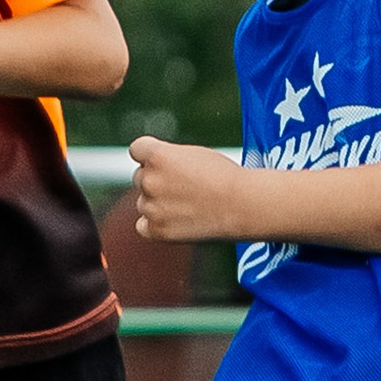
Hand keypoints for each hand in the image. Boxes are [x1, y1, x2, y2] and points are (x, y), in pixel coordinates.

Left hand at [129, 134, 254, 246]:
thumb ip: (167, 158)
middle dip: (157, 181)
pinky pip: (143, 225)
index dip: (150, 156)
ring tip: (189, 204)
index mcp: (157, 155)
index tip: (164, 163)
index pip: (137, 150)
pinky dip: (155, 224)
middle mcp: (149, 180)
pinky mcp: (156, 230)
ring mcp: (151, 206)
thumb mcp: (193, 154)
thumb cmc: (224, 177)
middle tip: (185, 187)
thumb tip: (150, 168)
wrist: (243, 205)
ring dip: (158, 203)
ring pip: (143, 202)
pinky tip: (176, 220)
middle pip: (140, 177)